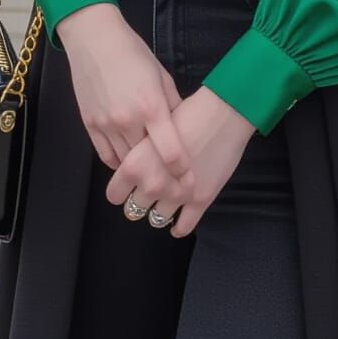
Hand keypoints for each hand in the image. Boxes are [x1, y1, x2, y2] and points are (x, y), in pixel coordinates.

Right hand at [58, 3, 193, 198]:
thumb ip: (173, 104)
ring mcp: (106, 124)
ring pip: (125, 164)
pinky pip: (106, 156)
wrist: (95, 40)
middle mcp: (128, 120)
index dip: (183, 172)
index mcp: (152, 106)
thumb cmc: (133, 53)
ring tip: (150, 178)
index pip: (171, 152)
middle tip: (172, 187)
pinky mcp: (90, 125)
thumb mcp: (161, 75)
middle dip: (161, 177)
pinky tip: (127, 164)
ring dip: (138, 172)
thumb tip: (184, 127)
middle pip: (147, 163)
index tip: (190, 182)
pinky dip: (118, 163)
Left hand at [106, 86, 254, 236]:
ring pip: (157, 218)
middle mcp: (152, 185)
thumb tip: (131, 165)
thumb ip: (138, 152)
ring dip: (160, 210)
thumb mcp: (153, 127)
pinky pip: (183, 227)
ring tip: (165, 200)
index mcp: (135, 165)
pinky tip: (178, 222)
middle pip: (134, 210)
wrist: (223, 112)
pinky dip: (179, 227)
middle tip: (150, 188)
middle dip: (141, 199)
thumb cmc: (187, 111)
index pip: (114, 195)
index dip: (121, 190)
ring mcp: (176, 196)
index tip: (128, 185)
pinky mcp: (200, 201)